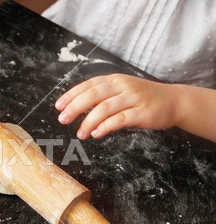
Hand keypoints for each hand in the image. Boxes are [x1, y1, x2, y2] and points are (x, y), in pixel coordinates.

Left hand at [55, 74, 180, 138]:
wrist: (173, 101)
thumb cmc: (141, 99)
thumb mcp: (120, 92)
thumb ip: (101, 97)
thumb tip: (74, 108)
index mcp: (113, 80)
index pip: (87, 85)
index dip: (71, 95)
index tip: (58, 106)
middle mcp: (122, 86)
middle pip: (93, 95)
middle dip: (75, 107)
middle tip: (63, 119)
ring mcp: (133, 98)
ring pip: (105, 108)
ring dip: (88, 121)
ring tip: (80, 134)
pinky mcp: (143, 111)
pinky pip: (121, 119)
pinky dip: (106, 126)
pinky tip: (96, 133)